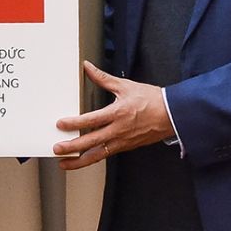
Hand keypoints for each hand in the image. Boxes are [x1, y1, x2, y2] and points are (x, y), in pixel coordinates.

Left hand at [53, 61, 173, 171]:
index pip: (91, 120)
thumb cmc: (151, 100)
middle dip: (72, 147)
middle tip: (57, 149)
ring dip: (80, 161)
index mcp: (118, 113)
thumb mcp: (126, 86)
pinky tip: (83, 160)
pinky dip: (93, 158)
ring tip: (65, 163)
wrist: (172, 115)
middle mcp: (118, 130)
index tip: (60, 124)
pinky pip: (107, 155)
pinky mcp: (127, 147)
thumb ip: (103, 78)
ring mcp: (123, 141)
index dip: (74, 123)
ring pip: (98, 155)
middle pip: (91, 142)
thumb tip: (88, 67)